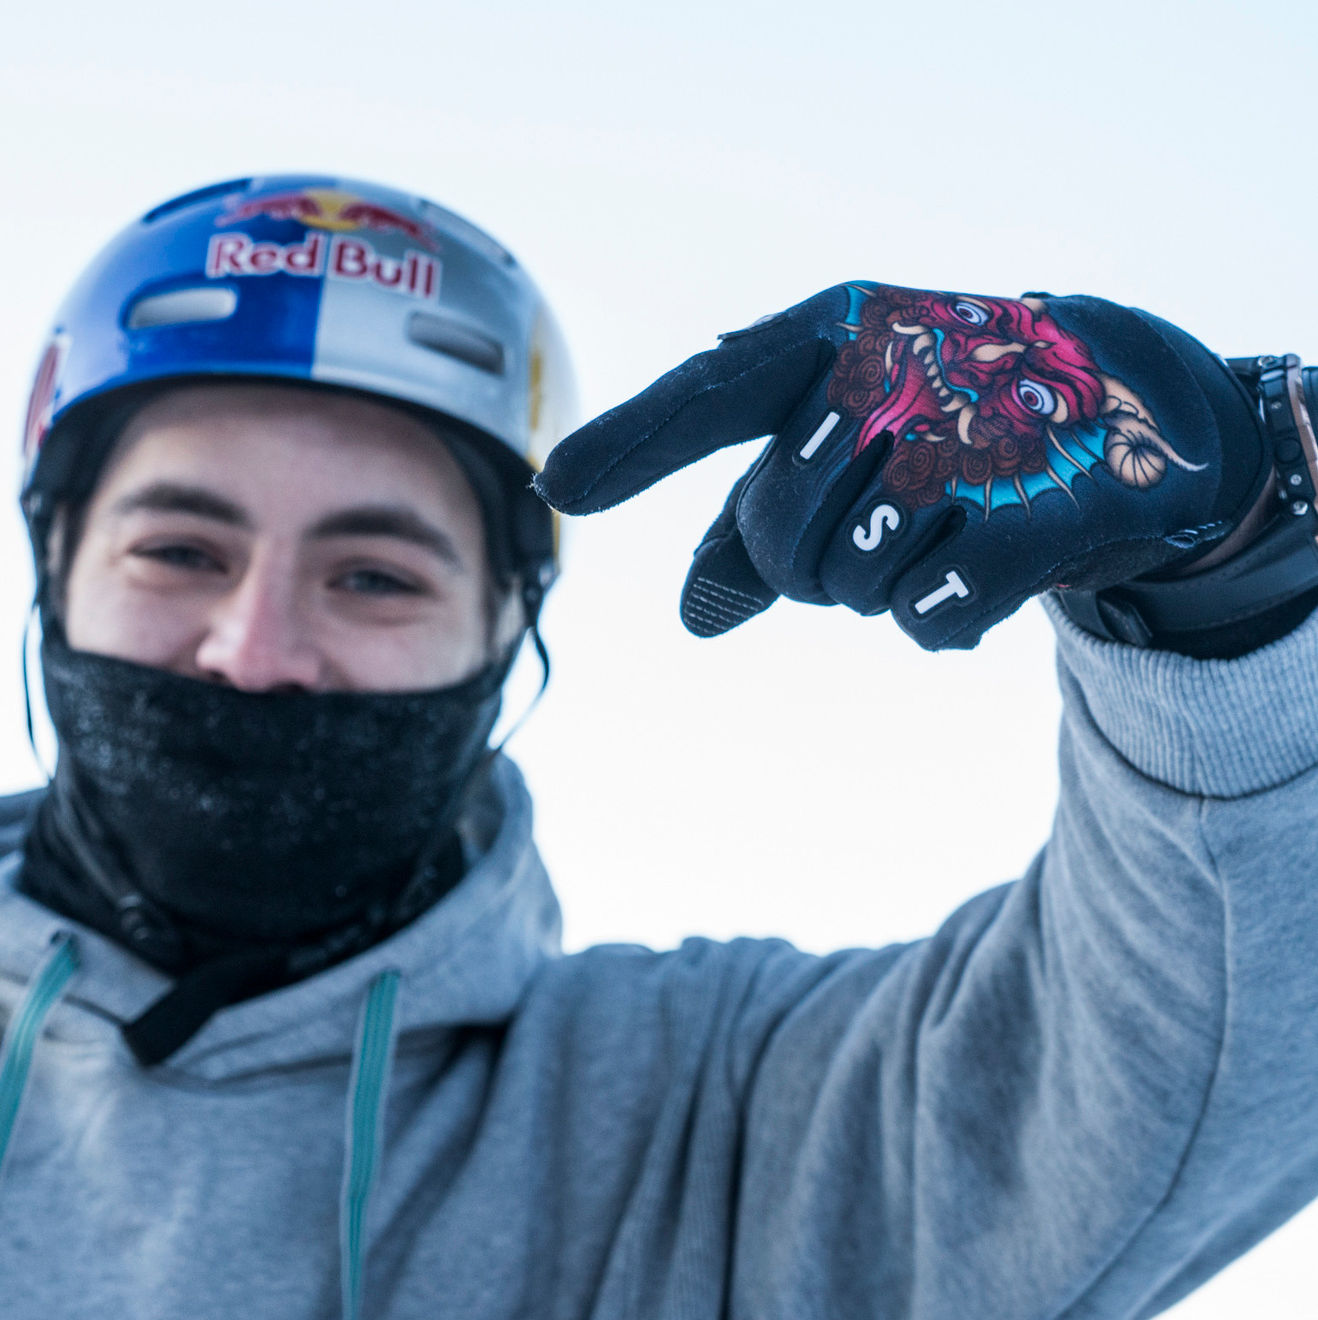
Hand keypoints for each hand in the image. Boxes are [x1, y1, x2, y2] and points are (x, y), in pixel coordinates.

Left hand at [535, 283, 1267, 648]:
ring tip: (932, 536)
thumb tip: (695, 619)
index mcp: (830, 337)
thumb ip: (751, 529)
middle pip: (777, 531)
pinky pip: (927, 613)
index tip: (556, 486)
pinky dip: (935, 621)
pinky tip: (974, 577)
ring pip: (849, 579)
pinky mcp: (1044, 506)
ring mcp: (975, 432)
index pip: (712, 393)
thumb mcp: (841, 450)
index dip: (633, 444)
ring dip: (873, 591)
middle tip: (866, 535)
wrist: (1124, 396)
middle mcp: (898, 368)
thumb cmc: (943, 419)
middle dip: (802, 566)